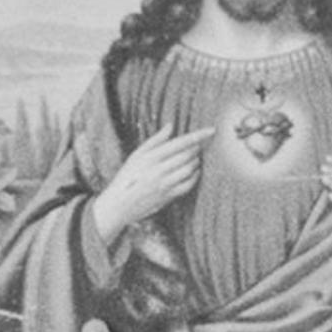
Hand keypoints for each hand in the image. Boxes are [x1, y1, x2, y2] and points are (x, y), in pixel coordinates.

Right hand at [86, 127, 213, 247]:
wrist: (119, 204)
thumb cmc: (127, 177)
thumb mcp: (136, 155)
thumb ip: (155, 140)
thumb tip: (171, 126)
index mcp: (151, 156)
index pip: (181, 142)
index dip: (198, 136)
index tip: (212, 130)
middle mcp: (159, 169)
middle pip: (188, 155)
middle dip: (197, 148)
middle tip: (199, 146)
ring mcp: (165, 184)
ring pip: (190, 169)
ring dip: (196, 162)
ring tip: (195, 158)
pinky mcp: (168, 196)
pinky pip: (188, 184)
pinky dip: (195, 177)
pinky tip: (194, 172)